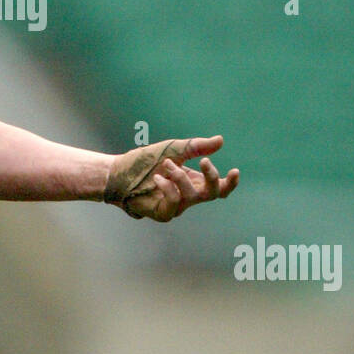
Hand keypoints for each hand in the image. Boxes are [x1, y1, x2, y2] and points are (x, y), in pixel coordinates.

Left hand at [105, 136, 239, 221]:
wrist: (118, 172)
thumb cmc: (144, 162)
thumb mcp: (173, 149)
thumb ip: (196, 146)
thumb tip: (220, 140)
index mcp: (193, 180)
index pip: (218, 187)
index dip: (230, 183)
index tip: (235, 170)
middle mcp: (188, 195)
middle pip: (213, 194)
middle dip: (213, 178)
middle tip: (205, 162)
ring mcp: (176, 206)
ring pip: (192, 196)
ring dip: (181, 177)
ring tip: (166, 165)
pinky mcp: (164, 213)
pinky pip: (175, 203)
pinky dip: (169, 188)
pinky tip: (158, 179)